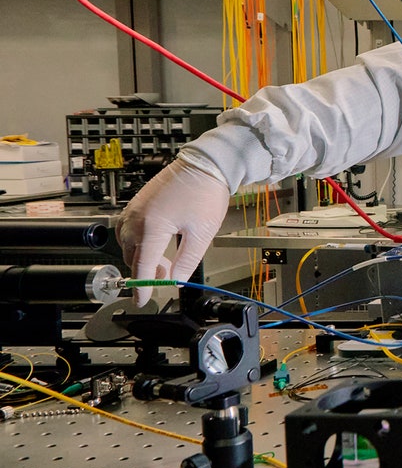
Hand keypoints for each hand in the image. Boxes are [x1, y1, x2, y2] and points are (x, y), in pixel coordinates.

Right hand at [114, 156, 230, 304]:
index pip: (142, 266)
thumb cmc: (205, 194)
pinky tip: (156, 244)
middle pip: (132, 257)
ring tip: (166, 261)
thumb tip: (176, 281)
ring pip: (128, 244)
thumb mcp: (201, 235)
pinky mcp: (136, 204)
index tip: (142, 301)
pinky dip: (139, 242)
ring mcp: (133, 210)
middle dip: (147, 271)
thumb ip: (187, 262)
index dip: (142, 287)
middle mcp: (136, 218)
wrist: (205, 165)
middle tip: (167, 277)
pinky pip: (129, 230)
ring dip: (143, 257)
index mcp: (151, 228)